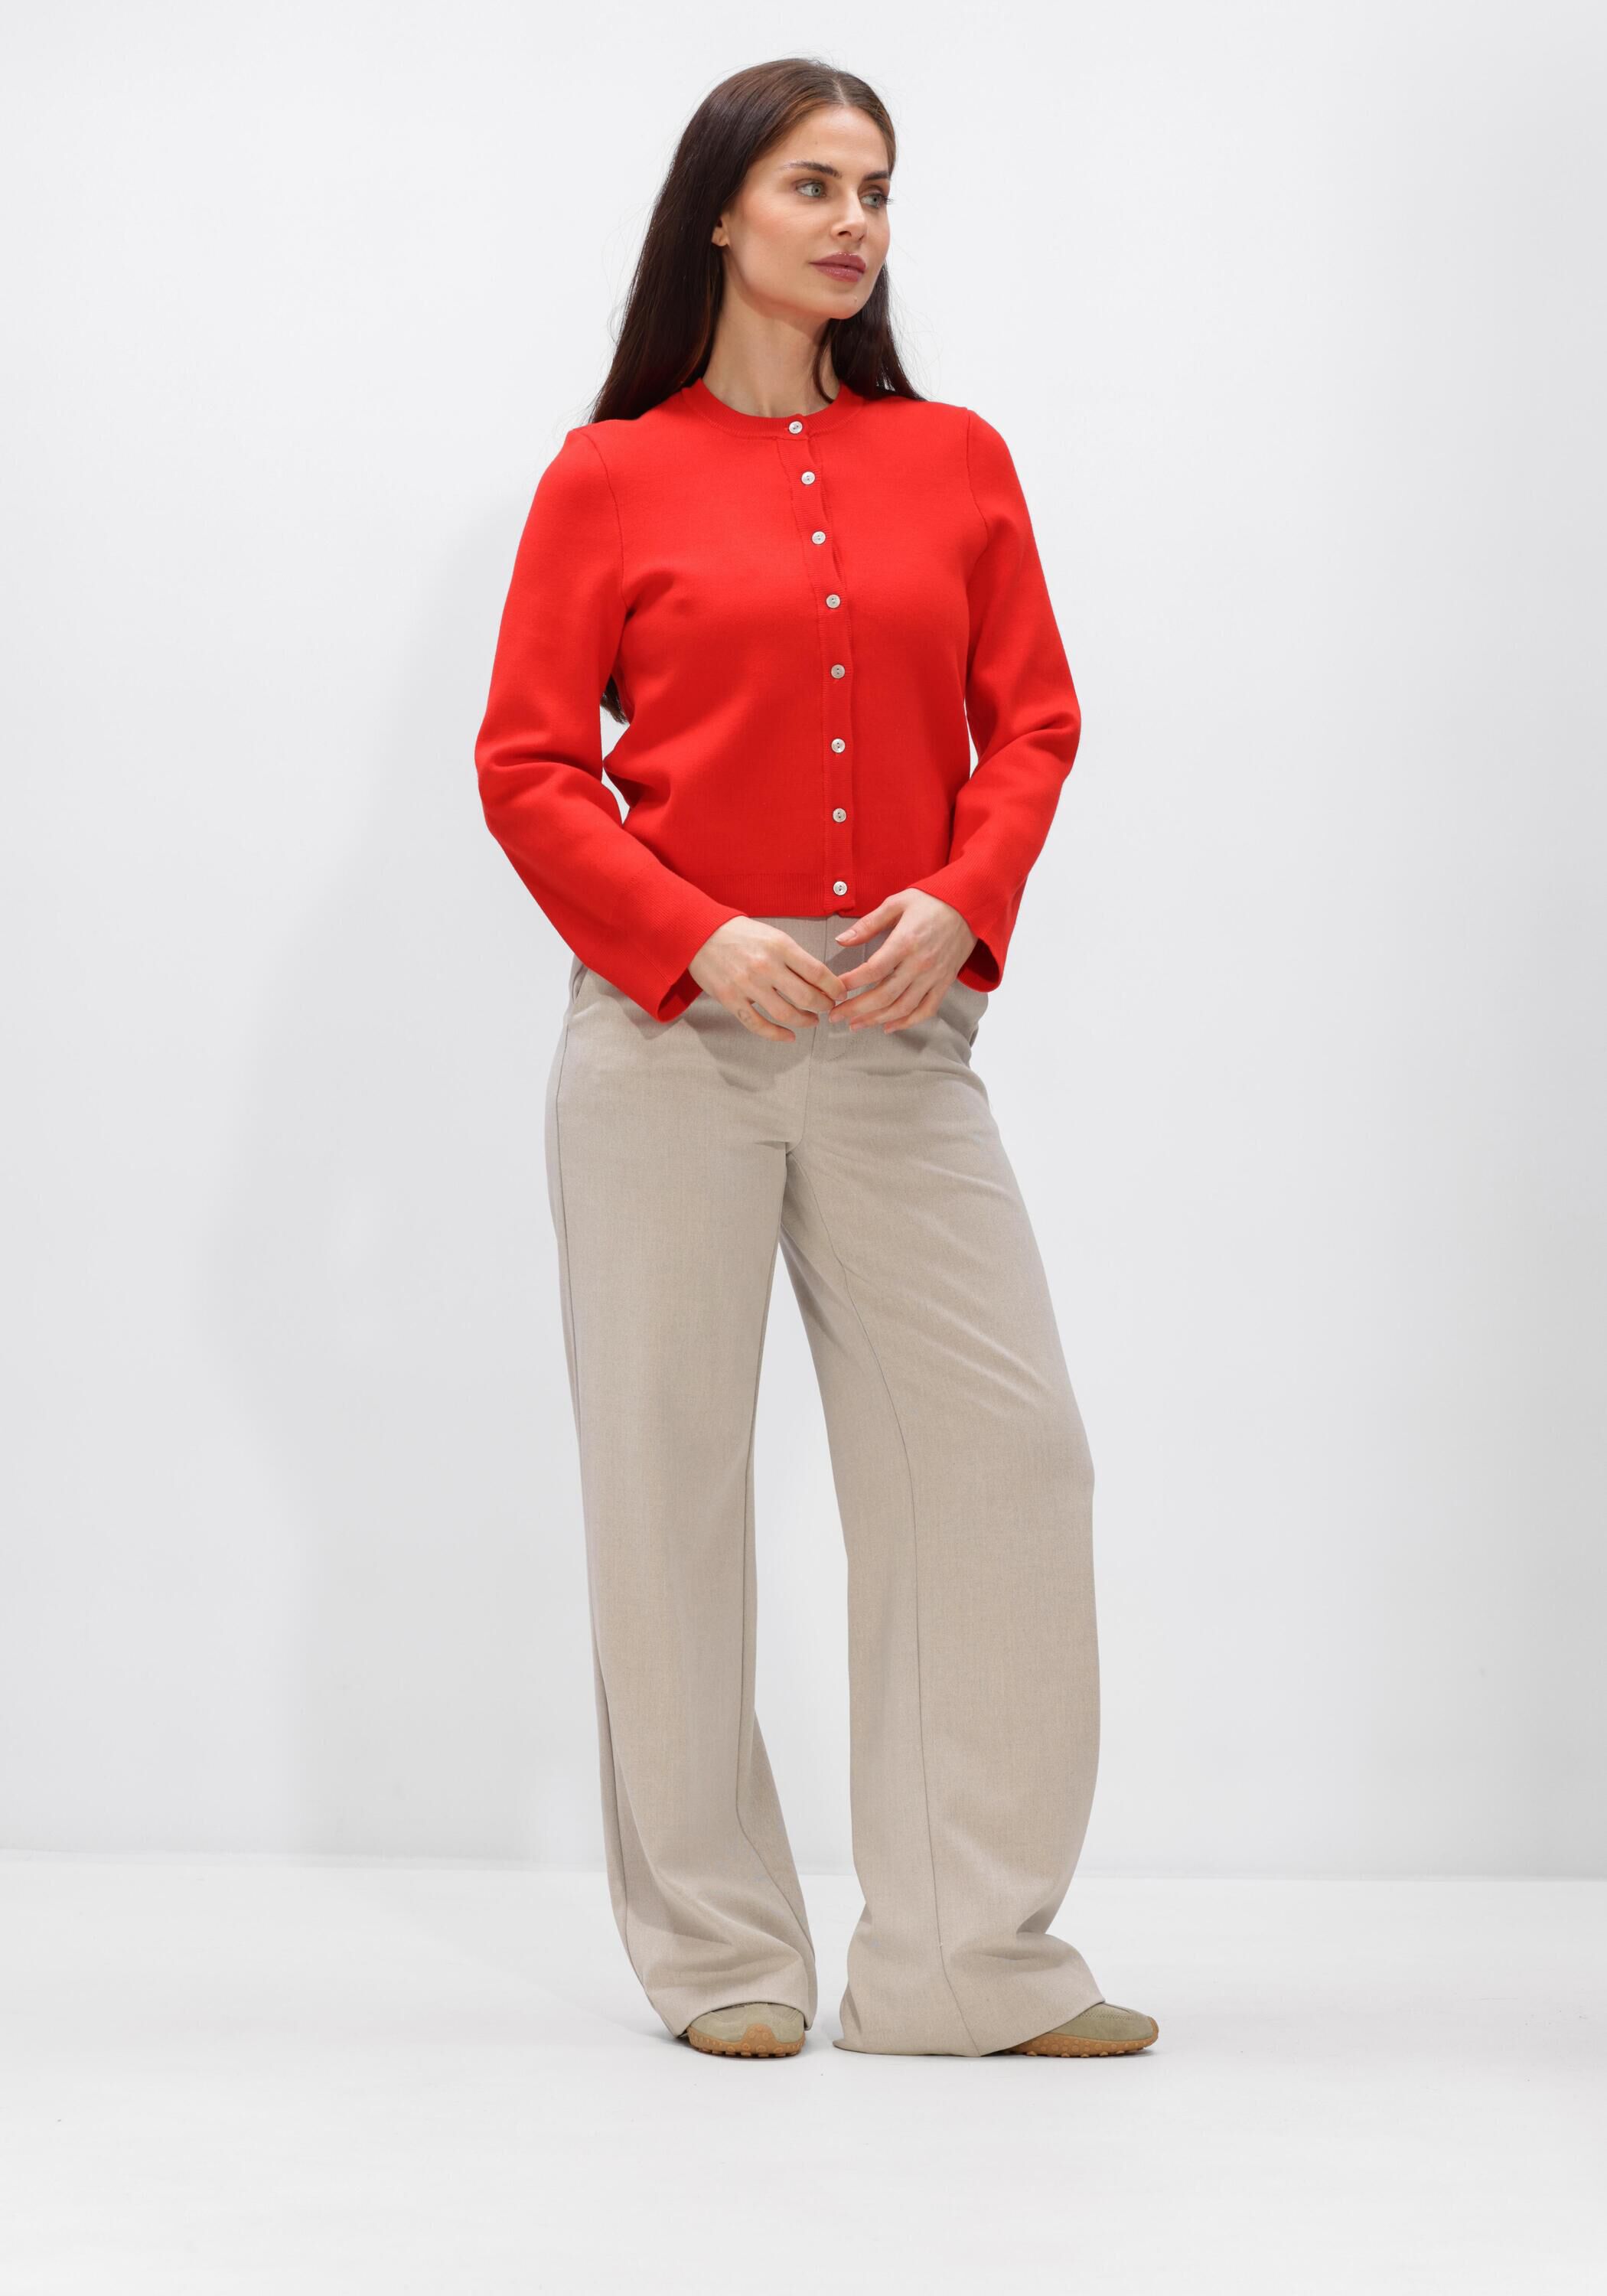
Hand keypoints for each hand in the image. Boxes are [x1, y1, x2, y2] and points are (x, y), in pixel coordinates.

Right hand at [688, 919, 849, 1041]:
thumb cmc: (739, 934)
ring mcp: (747, 985)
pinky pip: (758, 1025)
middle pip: (806, 997)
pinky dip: (776, 1035)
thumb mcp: (772, 935)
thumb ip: (794, 956)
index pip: (818, 972)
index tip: (840, 993)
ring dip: (805, 1021)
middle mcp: (765, 966)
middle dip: (823, 1006)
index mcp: (780, 946)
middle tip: (828, 1007)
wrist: (699, 933)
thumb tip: (820, 979)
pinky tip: (789, 1036)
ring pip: (785, 1014)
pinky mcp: (731, 999)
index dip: (835, 987)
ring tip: (812, 1020)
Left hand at [827, 890, 976, 1031]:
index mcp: (906, 942)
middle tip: (835, 1016)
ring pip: (903, 1007)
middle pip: (885, 995)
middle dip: (857, 1009)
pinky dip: (907, 1022)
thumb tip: (842, 940)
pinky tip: (888, 1027)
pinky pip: (926, 1010)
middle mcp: (920, 964)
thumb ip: (868, 924)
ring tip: (855, 1025)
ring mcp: (934, 976)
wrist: (970, 906)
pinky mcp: (945, 983)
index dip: (851, 983)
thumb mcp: (896, 903)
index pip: (873, 970)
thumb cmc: (931, 901)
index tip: (834, 990)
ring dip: (876, 1020)